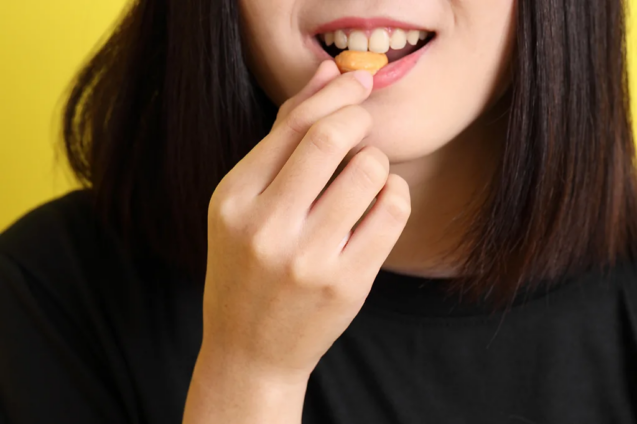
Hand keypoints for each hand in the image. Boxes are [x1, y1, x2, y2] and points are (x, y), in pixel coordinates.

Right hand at [203, 60, 410, 384]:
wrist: (249, 350)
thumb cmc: (246, 268)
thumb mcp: (244, 203)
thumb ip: (283, 137)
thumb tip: (329, 73)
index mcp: (232, 200)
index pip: (293, 124)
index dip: (334, 93)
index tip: (355, 83)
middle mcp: (265, 228)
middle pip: (332, 138)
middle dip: (359, 119)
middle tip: (362, 124)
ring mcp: (307, 260)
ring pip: (369, 171)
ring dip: (377, 161)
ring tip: (365, 175)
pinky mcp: (346, 284)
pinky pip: (392, 211)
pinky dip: (395, 193)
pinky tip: (380, 201)